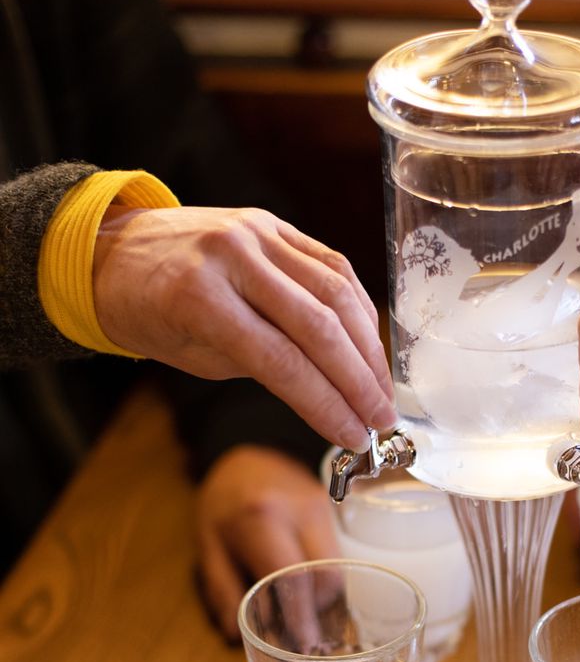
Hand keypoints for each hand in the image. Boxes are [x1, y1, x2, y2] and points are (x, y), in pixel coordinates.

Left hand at [93, 205, 395, 451]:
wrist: (115, 250)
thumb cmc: (151, 313)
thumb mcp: (196, 356)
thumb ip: (262, 368)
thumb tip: (332, 398)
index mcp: (199, 297)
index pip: (282, 362)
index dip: (325, 404)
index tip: (352, 437)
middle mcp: (233, 257)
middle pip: (319, 326)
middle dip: (359, 381)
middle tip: (381, 419)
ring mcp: (258, 233)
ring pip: (337, 292)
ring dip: (369, 347)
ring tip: (381, 390)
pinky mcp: (274, 224)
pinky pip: (333, 265)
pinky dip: (358, 308)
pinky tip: (369, 344)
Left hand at [194, 445, 338, 640]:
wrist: (250, 452)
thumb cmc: (224, 500)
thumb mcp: (209, 542)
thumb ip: (221, 588)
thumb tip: (236, 634)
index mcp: (264, 518)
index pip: (295, 576)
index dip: (302, 616)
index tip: (303, 646)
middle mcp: (301, 511)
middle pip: (329, 576)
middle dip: (317, 610)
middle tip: (300, 632)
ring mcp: (323, 508)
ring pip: (339, 569)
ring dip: (322, 596)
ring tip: (302, 611)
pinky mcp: (335, 511)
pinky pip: (337, 556)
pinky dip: (325, 579)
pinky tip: (309, 589)